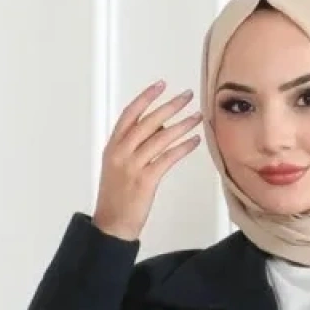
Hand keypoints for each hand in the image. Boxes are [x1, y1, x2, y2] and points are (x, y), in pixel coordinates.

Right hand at [92, 80, 202, 240]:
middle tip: (186, 95)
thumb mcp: (119, 166)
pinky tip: (194, 141)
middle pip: (148, 122)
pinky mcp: (145, 181)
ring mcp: (132, 166)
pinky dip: (182, 148)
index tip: (161, 84)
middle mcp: (121, 153)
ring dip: (181, 125)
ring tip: (196, 117)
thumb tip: (159, 128)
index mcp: (113, 146)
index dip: (146, 97)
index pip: (130, 114)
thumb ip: (135, 146)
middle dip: (169, 106)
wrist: (112, 224)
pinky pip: (167, 159)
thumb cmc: (117, 197)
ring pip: (160, 138)